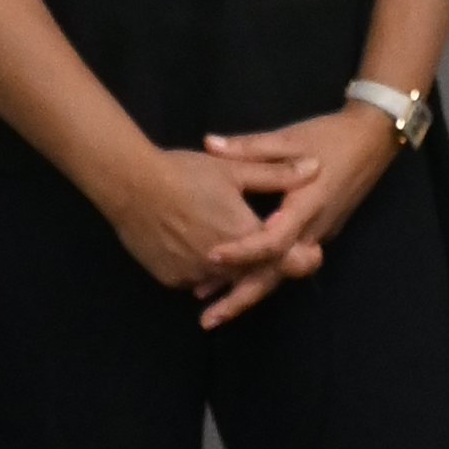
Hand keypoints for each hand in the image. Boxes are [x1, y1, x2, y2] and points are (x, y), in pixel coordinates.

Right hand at [100, 137, 296, 319]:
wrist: (131, 186)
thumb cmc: (185, 173)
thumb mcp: (234, 169)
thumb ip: (278, 173)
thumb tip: (317, 167)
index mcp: (243, 237)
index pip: (282, 260)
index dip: (300, 258)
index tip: (312, 251)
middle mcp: (222, 265)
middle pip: (254, 274)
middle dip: (266, 265)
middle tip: (275, 253)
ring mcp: (194, 275)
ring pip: (224, 280)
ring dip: (235, 272)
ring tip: (237, 253)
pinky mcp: (171, 279)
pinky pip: (196, 280)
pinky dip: (205, 272)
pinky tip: (204, 255)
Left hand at [200, 103, 400, 313]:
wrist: (372, 140)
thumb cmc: (331, 137)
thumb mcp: (288, 137)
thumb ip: (248, 147)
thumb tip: (208, 144)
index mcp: (305, 205)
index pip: (272, 240)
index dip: (242, 251)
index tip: (211, 256)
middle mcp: (312, 230)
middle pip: (277, 274)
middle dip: (242, 298)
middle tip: (207, 320)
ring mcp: (317, 236)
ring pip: (282, 274)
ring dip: (248, 293)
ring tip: (213, 310)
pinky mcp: (318, 234)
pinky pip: (287, 265)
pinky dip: (262, 277)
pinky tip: (237, 282)